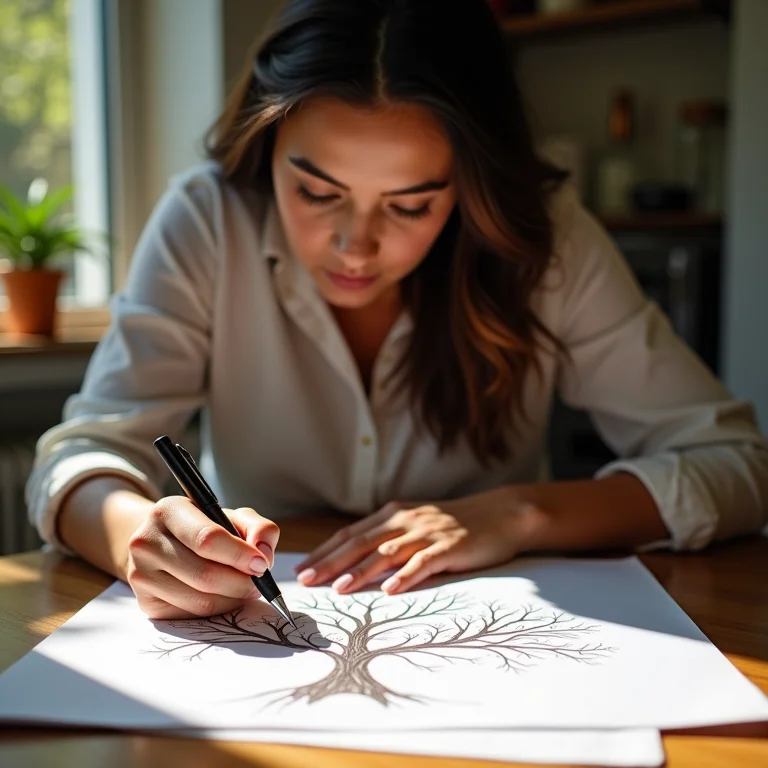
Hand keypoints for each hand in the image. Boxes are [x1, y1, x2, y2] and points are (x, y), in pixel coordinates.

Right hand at [125, 496, 279, 618]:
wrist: (162, 543)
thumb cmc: (203, 528)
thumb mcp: (231, 517)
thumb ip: (258, 527)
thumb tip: (264, 554)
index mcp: (168, 511)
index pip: (207, 539)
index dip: (239, 555)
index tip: (262, 565)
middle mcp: (146, 541)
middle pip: (204, 575)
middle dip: (241, 583)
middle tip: (259, 583)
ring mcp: (141, 574)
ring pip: (200, 600)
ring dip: (232, 599)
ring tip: (245, 588)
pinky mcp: (145, 602)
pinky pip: (191, 615)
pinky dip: (217, 610)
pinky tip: (224, 596)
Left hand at [293, 487, 542, 594]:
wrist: (500, 514)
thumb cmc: (454, 525)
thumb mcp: (416, 525)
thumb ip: (389, 540)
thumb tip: (354, 565)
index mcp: (393, 515)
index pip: (350, 534)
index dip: (325, 551)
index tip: (302, 568)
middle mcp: (405, 521)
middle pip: (361, 542)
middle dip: (331, 562)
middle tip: (306, 580)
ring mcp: (428, 532)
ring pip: (387, 552)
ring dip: (361, 571)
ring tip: (339, 588)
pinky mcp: (450, 546)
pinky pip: (424, 562)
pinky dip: (405, 575)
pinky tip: (390, 590)